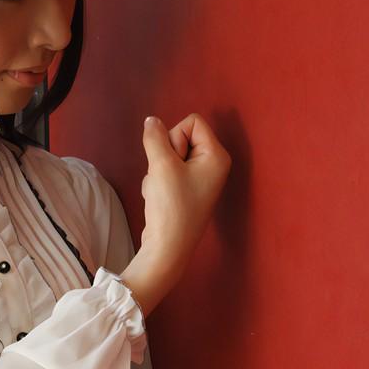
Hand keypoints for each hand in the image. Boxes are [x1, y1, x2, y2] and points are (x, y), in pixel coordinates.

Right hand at [119, 112, 230, 315]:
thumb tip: (151, 120)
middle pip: (181, 136)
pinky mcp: (186, 190)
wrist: (167, 247)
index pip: (192, 121)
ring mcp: (200, 178)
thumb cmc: (171, 206)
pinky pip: (167, 171)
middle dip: (166, 154)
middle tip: (168, 177)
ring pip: (170, 155)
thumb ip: (154, 137)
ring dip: (159, 169)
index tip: (174, 160)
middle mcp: (213, 164)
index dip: (175, 135)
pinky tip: (159, 199)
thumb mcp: (161, 165)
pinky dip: (158, 182)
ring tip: (163, 191)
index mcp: (217, 155)